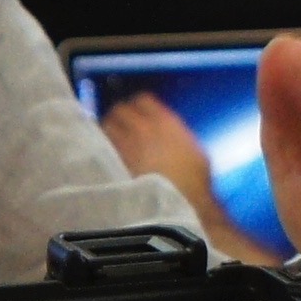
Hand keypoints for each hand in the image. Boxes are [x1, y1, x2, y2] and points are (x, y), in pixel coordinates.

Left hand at [98, 89, 216, 204]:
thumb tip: (170, 131)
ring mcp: (128, 143)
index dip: (138, 105)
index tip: (137, 110)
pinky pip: (105, 144)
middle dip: (120, 114)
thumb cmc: (194, 179)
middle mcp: (144, 128)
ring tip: (113, 137)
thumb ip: (177, 134)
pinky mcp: (116, 161)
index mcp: (166, 122)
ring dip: (109, 128)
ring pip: (108, 125)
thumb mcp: (195, 149)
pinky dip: (105, 145)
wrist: (177, 200)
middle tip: (121, 123)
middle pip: (121, 109)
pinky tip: (110, 152)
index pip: (143, 99)